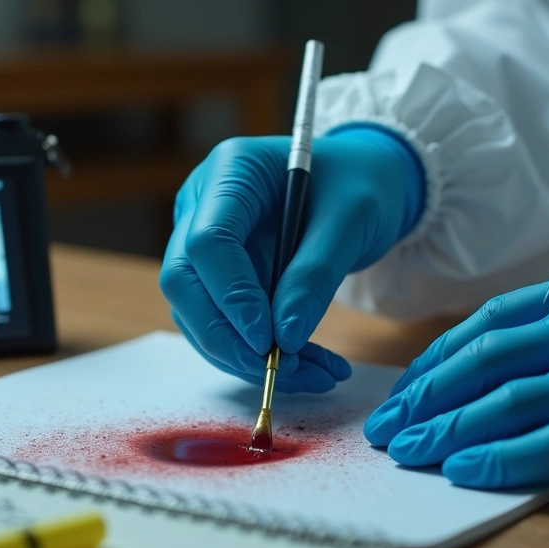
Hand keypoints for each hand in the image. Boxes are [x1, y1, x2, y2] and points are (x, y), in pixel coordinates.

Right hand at [162, 130, 421, 392]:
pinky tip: (310, 368)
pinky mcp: (217, 277)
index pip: (207, 242)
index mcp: (231, 172)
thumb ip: (315, 274)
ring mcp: (203, 244)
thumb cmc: (359, 184)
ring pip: (198, 314)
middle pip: (185, 283)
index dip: (231, 296)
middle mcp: (203, 206)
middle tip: (280, 372)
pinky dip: (260, 355)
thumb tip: (286, 339)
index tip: (268, 341)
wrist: (364, 182)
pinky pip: (223, 325)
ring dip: (247, 356)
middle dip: (227, 337)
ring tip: (315, 374)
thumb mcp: (352, 219)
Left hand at [365, 259, 548, 499]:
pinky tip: (462, 468)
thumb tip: (490, 380)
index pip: (494, 321)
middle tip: (389, 427)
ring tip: (410, 452)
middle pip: (487, 358)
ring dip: (448, 429)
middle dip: (427, 396)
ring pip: (508, 399)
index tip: (406, 389)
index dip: (441, 358)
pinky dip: (499, 457)